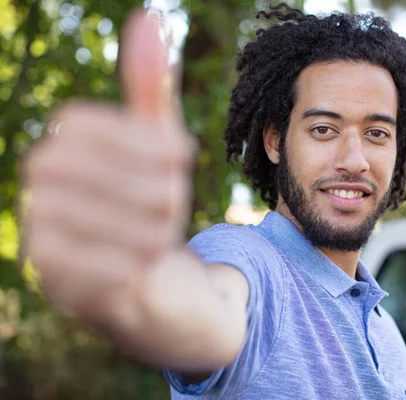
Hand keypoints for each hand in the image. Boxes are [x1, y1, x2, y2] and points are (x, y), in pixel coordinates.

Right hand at [21, 10, 192, 319]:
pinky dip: (132, 267)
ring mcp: (38, 228)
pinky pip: (98, 267)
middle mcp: (39, 180)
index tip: (181, 156)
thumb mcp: (158, 143)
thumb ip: (150, 88)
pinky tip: (139, 267)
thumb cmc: (149, 200)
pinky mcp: (50, 277)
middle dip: (155, 191)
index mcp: (62, 141)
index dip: (146, 140)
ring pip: (110, 223)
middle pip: (107, 174)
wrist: (143, 273)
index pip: (90, 124)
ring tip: (158, 238)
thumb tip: (147, 17)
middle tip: (170, 205)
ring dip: (151, 231)